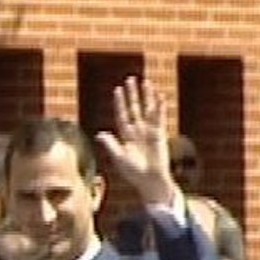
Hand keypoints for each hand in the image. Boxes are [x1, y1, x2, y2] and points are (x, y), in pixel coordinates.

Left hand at [95, 77, 177, 207]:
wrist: (150, 180)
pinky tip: (160, 96)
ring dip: (147, 96)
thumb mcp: (119, 158)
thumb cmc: (133, 172)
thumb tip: (99, 134)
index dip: (119, 103)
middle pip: (134, 108)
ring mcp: (149, 131)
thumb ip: (110, 145)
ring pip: (147, 109)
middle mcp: (137, 131)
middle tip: (130, 79)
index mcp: (125, 136)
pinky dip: (160, 107)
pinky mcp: (160, 134)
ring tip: (146, 82)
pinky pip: (160, 117)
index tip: (117, 89)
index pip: (122, 114)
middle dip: (132, 94)